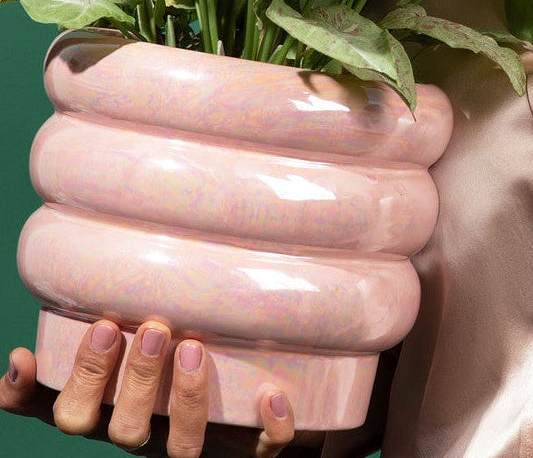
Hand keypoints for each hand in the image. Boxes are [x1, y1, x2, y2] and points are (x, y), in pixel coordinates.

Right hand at [0, 317, 316, 456]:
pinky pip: (261, 451)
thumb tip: (18, 355)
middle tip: (154, 327)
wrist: (248, 417)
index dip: (79, 379)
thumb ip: (83, 350)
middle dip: (136, 380)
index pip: (74, 416)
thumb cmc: (169, 376)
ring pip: (184, 445)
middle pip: (126, 430)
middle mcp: (153, 436)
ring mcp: (201, 448)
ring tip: (194, 347)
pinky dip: (268, 428)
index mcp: (115, 414)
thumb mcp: (120, 366)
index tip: (99, 325)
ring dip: (188, 399)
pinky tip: (270, 394)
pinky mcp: (249, 451)